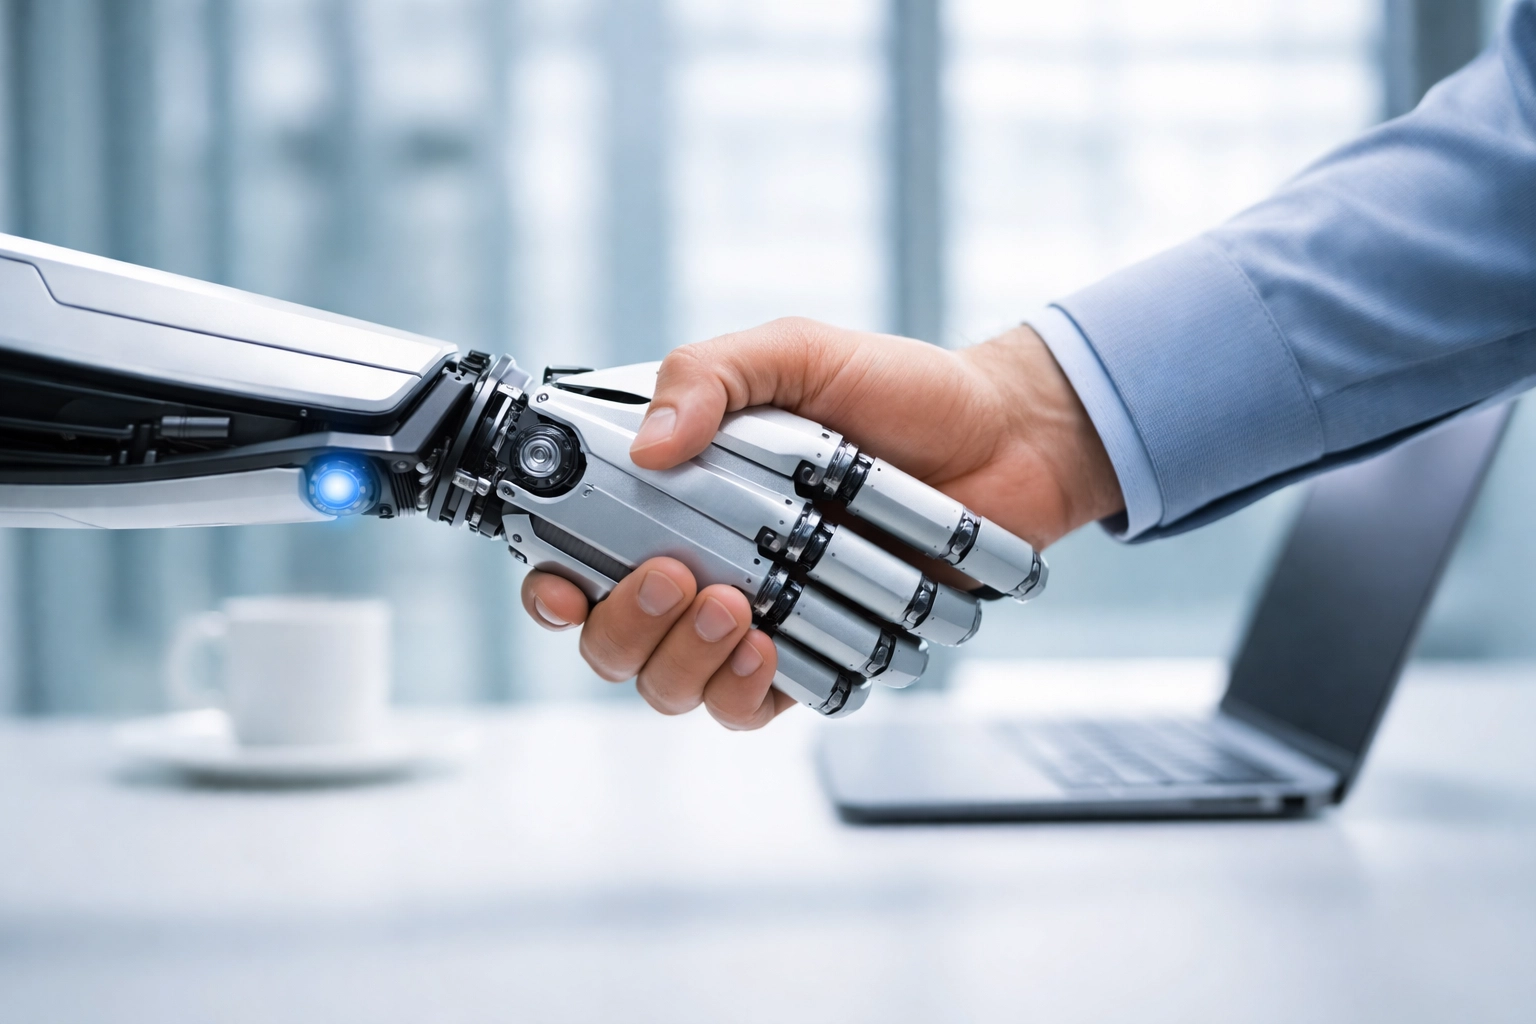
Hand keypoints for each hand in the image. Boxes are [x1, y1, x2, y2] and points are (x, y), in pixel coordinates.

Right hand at [522, 318, 1122, 727]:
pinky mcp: (812, 657)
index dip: (551, 584)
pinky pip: (750, 708)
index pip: (579, 555)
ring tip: (732, 609)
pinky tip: (767, 650)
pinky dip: (742, 692)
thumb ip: (713, 375)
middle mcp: (704, 562)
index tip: (560, 583)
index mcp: (680, 493)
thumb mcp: (797, 353)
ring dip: (679, 661)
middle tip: (672, 577)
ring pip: (669, 685)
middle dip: (621, 625)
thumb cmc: (901, 392)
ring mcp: (756, 618)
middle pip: (612, 638)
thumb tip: (647, 447)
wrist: (1009, 441)